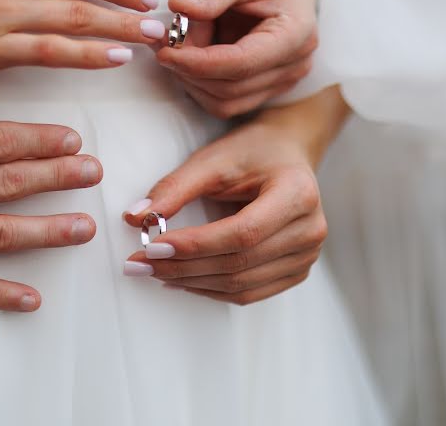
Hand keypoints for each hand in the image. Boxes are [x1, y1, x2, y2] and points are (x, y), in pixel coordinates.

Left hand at [122, 88, 348, 305]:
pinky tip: (180, 279)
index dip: (195, 245)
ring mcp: (307, 255)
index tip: (152, 247)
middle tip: (139, 264)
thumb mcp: (212, 160)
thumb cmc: (251, 152)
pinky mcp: (296, 271)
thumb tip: (135, 218)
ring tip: (154, 272)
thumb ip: (174, 188)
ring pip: (241, 285)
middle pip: (240, 263)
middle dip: (183, 267)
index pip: (242, 233)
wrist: (286, 153)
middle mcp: (310, 229)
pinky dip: (210, 289)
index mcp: (297, 194)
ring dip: (192, 282)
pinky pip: (249, 293)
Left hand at [159, 0, 317, 117]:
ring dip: (191, 78)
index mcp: (296, 33)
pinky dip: (198, 81)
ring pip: (224, 101)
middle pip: (230, 88)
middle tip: (161, 40)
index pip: (241, 63)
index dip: (197, 63)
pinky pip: (225, 99)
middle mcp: (295, 63)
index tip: (163, 51)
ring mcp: (282, 78)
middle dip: (189, 69)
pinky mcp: (264, 84)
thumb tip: (178, 8)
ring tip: (176, 41)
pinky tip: (187, 53)